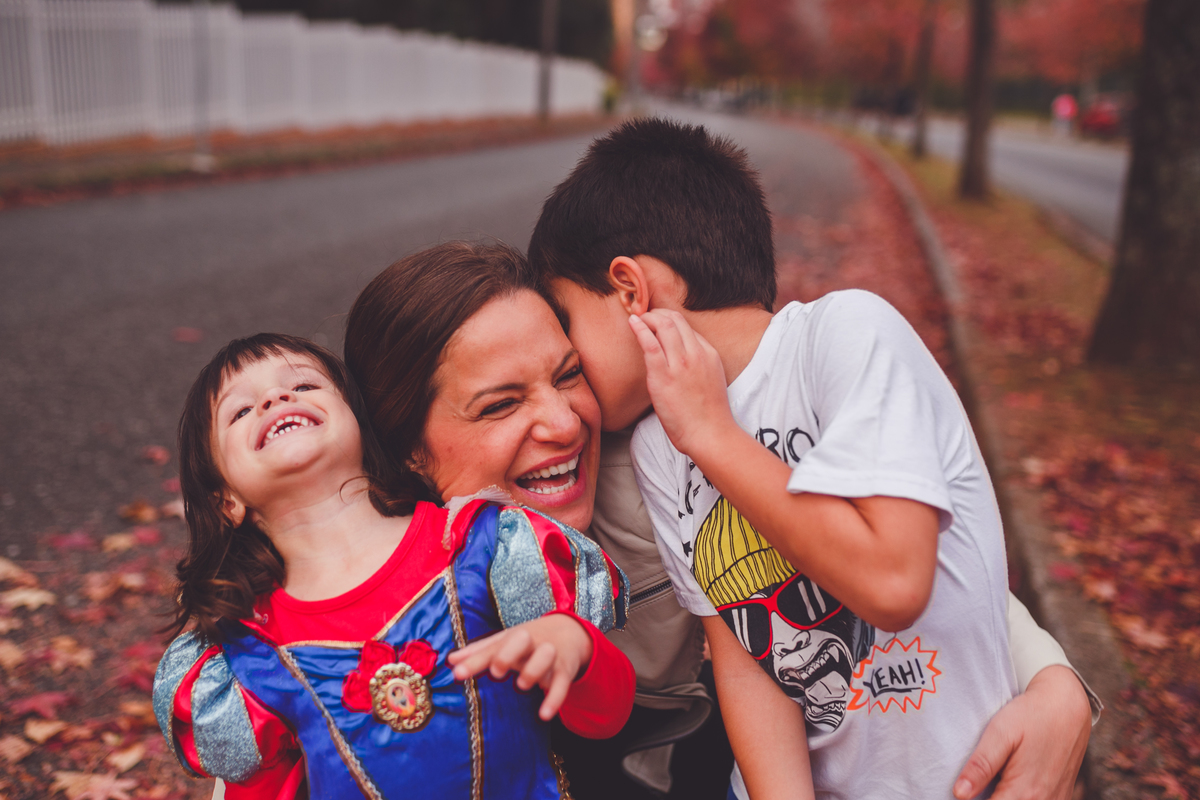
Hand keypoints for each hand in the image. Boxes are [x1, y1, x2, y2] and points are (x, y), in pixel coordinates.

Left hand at [446, 613, 593, 721]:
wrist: (570, 632)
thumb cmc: (528, 640)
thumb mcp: (504, 642)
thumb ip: (478, 651)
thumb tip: (450, 660)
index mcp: (512, 636)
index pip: (491, 647)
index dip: (474, 660)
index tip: (457, 673)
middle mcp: (531, 642)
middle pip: (520, 640)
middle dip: (508, 654)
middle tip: (496, 671)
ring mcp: (550, 654)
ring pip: (545, 657)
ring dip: (533, 669)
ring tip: (522, 684)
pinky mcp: (565, 670)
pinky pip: (561, 684)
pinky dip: (554, 699)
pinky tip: (544, 715)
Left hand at [628, 309, 735, 457]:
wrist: (710, 434)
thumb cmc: (708, 415)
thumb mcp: (711, 380)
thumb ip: (698, 365)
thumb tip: (679, 359)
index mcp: (708, 354)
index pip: (687, 327)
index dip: (670, 320)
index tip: (658, 321)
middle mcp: (695, 354)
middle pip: (675, 320)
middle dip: (658, 313)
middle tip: (646, 316)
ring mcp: (680, 363)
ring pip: (664, 326)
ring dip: (648, 317)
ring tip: (638, 318)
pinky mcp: (663, 375)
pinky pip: (650, 343)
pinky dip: (640, 328)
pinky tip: (633, 322)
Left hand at [954, 665, 1090, 799]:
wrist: (1068, 705)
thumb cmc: (1031, 715)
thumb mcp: (1000, 733)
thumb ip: (981, 765)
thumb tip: (959, 793)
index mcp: (1024, 791)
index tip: (964, 791)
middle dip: (989, 796)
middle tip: (979, 779)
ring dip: (1005, 795)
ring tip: (995, 776)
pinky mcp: (1061, 796)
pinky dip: (1019, 795)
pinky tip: (1010, 780)